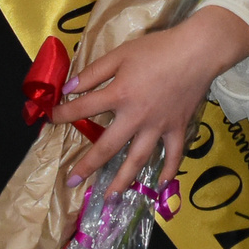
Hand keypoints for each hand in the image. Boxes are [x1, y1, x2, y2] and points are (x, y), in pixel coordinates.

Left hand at [60, 7, 248, 194]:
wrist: (197, 52)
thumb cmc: (157, 49)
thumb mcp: (120, 54)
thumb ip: (93, 73)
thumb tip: (68, 88)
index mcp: (119, 95)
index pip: (84, 108)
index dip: (64, 114)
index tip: (51, 120)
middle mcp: (136, 117)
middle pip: (107, 147)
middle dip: (87, 166)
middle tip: (72, 181)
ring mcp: (158, 127)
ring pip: (137, 159)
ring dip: (122, 180)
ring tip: (110, 199)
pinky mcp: (177, 128)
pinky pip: (173, 155)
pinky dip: (168, 171)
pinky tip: (160, 186)